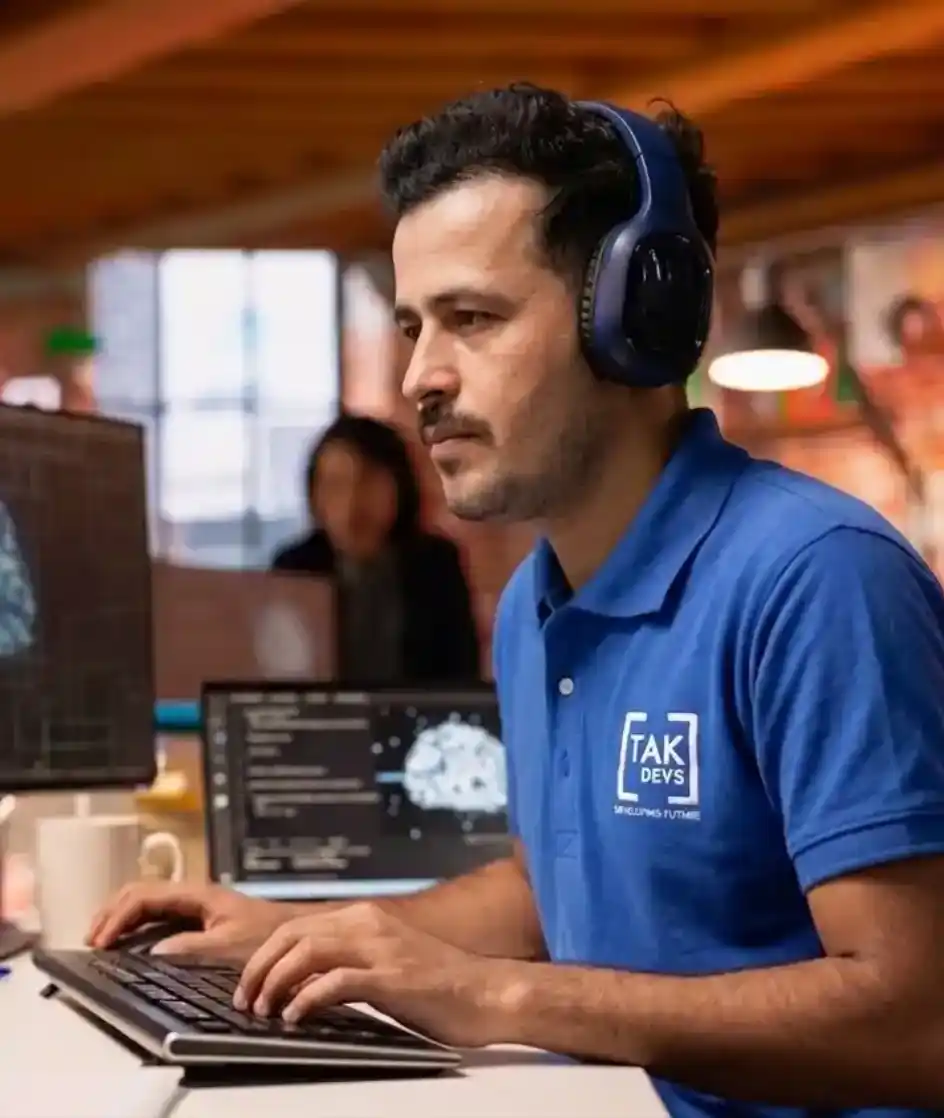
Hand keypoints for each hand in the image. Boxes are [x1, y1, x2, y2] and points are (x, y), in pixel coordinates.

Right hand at [87, 881, 295, 959]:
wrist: (293, 932)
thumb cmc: (267, 936)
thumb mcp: (228, 947)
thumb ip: (191, 948)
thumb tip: (152, 952)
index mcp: (196, 894)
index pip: (144, 896)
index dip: (118, 917)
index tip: (101, 943)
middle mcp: (191, 894)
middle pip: (139, 892)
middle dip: (111, 912)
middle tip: (91, 940)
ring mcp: (193, 904)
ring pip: (145, 901)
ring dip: (120, 917)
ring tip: (101, 940)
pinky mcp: (196, 917)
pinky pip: (156, 914)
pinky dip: (135, 925)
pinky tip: (126, 943)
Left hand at [235, 901, 521, 1047]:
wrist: (488, 993)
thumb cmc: (439, 986)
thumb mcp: (386, 963)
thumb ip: (350, 963)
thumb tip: (303, 984)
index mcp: (366, 918)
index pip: (297, 927)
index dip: (264, 955)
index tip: (248, 985)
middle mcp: (369, 924)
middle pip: (294, 935)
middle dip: (260, 967)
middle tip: (245, 999)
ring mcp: (381, 948)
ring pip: (308, 952)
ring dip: (276, 982)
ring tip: (263, 1010)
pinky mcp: (392, 977)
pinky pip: (336, 981)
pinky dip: (306, 999)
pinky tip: (294, 1018)